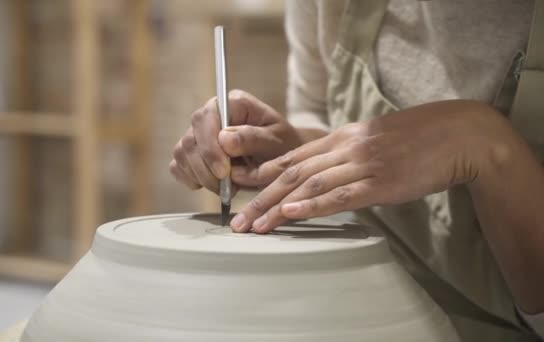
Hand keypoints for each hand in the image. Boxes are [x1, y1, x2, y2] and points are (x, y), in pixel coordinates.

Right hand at [169, 90, 304, 193]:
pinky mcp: (193, 152)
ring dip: (201, 177)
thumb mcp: (277, 142)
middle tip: (228, 188)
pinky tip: (212, 185)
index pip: (206, 117)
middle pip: (190, 139)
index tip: (224, 172)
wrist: (283, 161)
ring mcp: (199, 133)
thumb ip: (253, 138)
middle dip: (206, 169)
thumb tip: (224, 139)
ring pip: (182, 154)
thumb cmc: (284, 146)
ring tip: (227, 188)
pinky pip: (178, 166)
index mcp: (234, 103)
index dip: (210, 146)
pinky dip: (191, 180)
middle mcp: (212, 114)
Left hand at [230, 100, 508, 232]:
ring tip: (255, 225)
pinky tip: (291, 213)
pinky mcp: (381, 182)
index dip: (264, 173)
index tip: (240, 188)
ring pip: (309, 185)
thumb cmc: (417, 139)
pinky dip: (313, 205)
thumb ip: (347, 152)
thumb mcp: (374, 139)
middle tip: (238, 220)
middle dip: (261, 197)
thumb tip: (327, 172)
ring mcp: (362, 164)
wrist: (458, 135)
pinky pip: (340, 195)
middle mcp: (346, 147)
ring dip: (278, 207)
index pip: (293, 155)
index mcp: (342, 136)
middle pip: (293, 173)